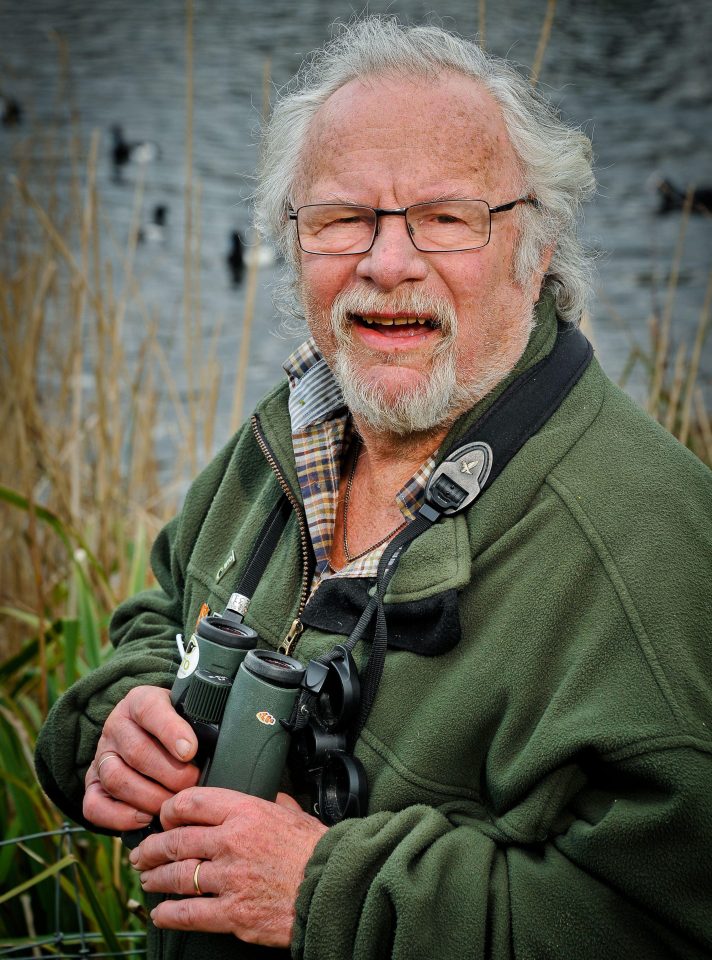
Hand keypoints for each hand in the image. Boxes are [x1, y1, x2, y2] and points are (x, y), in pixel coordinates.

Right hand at [83, 685, 199, 830]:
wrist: (146, 733)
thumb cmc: (178, 725)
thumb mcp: (188, 711)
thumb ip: (201, 720)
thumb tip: (228, 740)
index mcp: (140, 701)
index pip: (150, 709)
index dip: (170, 731)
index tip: (191, 750)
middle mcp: (116, 726)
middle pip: (137, 751)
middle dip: (169, 774)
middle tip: (192, 784)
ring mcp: (102, 755)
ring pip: (116, 778)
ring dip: (148, 797)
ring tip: (172, 805)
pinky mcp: (92, 784)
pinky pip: (94, 805)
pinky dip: (119, 817)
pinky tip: (145, 819)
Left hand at [129, 788, 328, 947]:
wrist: (334, 888)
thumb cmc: (317, 850)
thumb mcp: (293, 811)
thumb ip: (270, 801)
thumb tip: (262, 792)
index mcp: (246, 812)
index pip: (192, 803)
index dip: (170, 810)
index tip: (163, 818)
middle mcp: (232, 842)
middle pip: (177, 840)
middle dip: (152, 848)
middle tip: (143, 853)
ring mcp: (230, 879)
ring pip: (177, 876)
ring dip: (156, 879)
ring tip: (148, 880)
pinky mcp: (233, 913)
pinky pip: (189, 913)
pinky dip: (168, 915)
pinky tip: (160, 914)